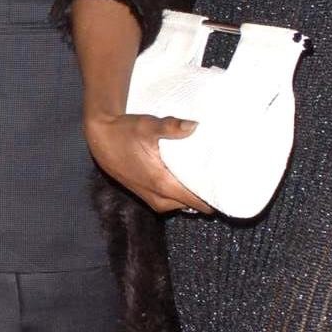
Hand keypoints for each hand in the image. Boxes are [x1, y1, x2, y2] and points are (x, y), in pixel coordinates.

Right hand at [83, 110, 213, 215]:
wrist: (100, 140)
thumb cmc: (124, 132)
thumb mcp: (147, 126)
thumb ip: (171, 126)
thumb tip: (194, 125)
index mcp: (162, 184)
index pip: (196, 201)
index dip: (214, 199)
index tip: (230, 190)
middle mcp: (158, 197)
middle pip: (192, 206)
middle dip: (207, 198)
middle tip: (224, 183)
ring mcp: (152, 199)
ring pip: (181, 206)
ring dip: (194, 197)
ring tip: (210, 183)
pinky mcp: (147, 196)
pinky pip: (171, 202)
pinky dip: (182, 196)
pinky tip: (189, 182)